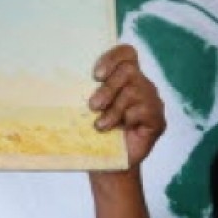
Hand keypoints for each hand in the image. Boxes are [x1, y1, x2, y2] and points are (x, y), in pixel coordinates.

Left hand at [87, 44, 164, 168]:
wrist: (107, 164)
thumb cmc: (93, 133)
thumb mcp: (84, 108)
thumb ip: (83, 90)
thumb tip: (59, 78)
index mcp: (124, 78)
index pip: (126, 53)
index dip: (112, 58)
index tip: (96, 75)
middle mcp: (141, 85)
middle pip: (129, 71)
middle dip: (108, 88)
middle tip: (93, 105)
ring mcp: (152, 101)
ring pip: (134, 91)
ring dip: (114, 109)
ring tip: (101, 125)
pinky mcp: (158, 119)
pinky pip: (145, 110)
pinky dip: (127, 119)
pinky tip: (120, 130)